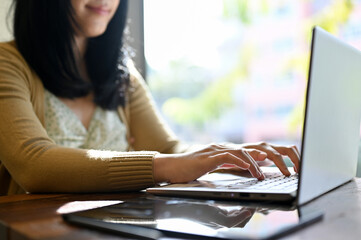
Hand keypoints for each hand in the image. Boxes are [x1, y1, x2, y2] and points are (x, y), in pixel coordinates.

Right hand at [153, 142, 298, 183]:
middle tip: (295, 166)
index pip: (261, 149)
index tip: (293, 163)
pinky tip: (253, 171)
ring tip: (277, 173)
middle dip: (281, 155)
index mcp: (233, 151)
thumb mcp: (219, 167)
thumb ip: (236, 164)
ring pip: (248, 150)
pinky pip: (231, 156)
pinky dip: (244, 163)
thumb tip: (256, 163)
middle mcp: (229, 147)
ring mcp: (220, 150)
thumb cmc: (193, 169)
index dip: (278, 154)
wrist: (171, 167)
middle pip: (261, 146)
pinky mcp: (210, 156)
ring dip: (264, 162)